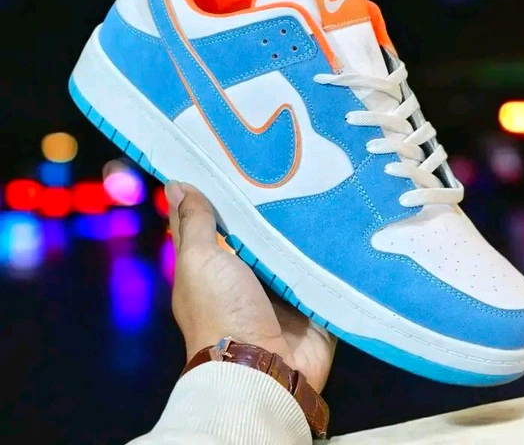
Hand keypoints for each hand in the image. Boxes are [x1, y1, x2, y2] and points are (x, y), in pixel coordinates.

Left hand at [165, 181, 336, 392]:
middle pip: (262, 231)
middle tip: (294, 162)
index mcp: (217, 265)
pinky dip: (332, 249)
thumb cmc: (221, 311)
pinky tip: (346, 217)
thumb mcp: (199, 261)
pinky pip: (324, 268)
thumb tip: (176, 184)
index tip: (242, 155)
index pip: (220, 220)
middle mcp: (249, 274)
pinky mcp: (314, 300)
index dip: (226, 191)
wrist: (263, 370)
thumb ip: (194, 224)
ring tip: (324, 179)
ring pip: (295, 246)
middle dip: (275, 203)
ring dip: (306, 225)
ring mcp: (284, 288)